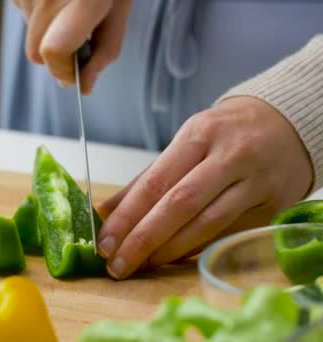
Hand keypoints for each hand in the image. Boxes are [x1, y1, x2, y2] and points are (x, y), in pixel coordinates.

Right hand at [12, 0, 130, 93]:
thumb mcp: (118, 6)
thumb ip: (104, 50)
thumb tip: (84, 85)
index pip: (54, 50)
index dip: (63, 70)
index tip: (73, 74)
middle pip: (36, 52)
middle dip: (56, 54)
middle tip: (77, 35)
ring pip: (29, 34)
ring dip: (48, 29)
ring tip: (67, 2)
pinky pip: (21, 12)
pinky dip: (38, 12)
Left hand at [96, 96, 313, 278]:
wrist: (287, 125)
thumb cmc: (226, 134)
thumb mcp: (186, 142)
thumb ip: (147, 179)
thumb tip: (106, 212)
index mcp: (199, 135)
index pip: (155, 182)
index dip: (127, 217)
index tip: (104, 242)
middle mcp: (229, 156)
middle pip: (179, 206)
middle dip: (143, 240)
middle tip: (117, 264)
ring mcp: (255, 182)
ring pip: (206, 224)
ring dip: (168, 250)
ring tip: (141, 265)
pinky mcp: (273, 205)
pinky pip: (228, 233)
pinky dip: (196, 248)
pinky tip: (173, 258)